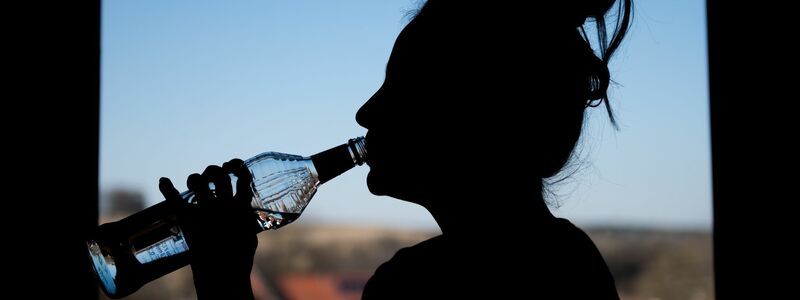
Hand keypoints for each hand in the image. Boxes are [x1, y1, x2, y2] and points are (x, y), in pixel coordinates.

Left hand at [159, 158, 257, 299]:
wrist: (223, 271)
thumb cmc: (238, 256)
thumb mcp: (249, 236)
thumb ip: (246, 222)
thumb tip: (244, 215)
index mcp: (241, 206)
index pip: (241, 178)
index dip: (237, 168)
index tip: (232, 167)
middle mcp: (223, 203)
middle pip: (219, 175)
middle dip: (214, 171)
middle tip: (210, 177)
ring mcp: (205, 209)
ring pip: (200, 181)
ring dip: (195, 178)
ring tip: (193, 183)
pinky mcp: (188, 217)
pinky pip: (175, 198)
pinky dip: (167, 188)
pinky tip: (163, 181)